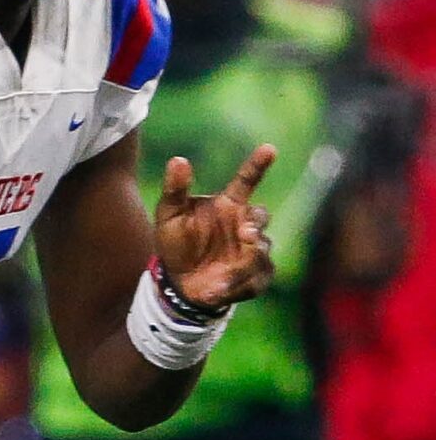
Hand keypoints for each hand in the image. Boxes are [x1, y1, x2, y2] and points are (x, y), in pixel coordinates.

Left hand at [153, 145, 276, 310]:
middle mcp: (245, 223)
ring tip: (220, 277)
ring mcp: (253, 250)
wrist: (179, 283)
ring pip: (261, 251)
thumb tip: (177, 160)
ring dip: (245, 262)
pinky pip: (258, 278)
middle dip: (256, 224)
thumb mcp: (169, 216)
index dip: (258, 164)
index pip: (247, 180)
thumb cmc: (176, 243)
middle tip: (245, 232)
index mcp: (229, 204)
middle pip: (261, 217)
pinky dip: (241, 285)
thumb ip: (175, 190)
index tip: (269, 149)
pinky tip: (219, 290)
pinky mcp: (256, 276)